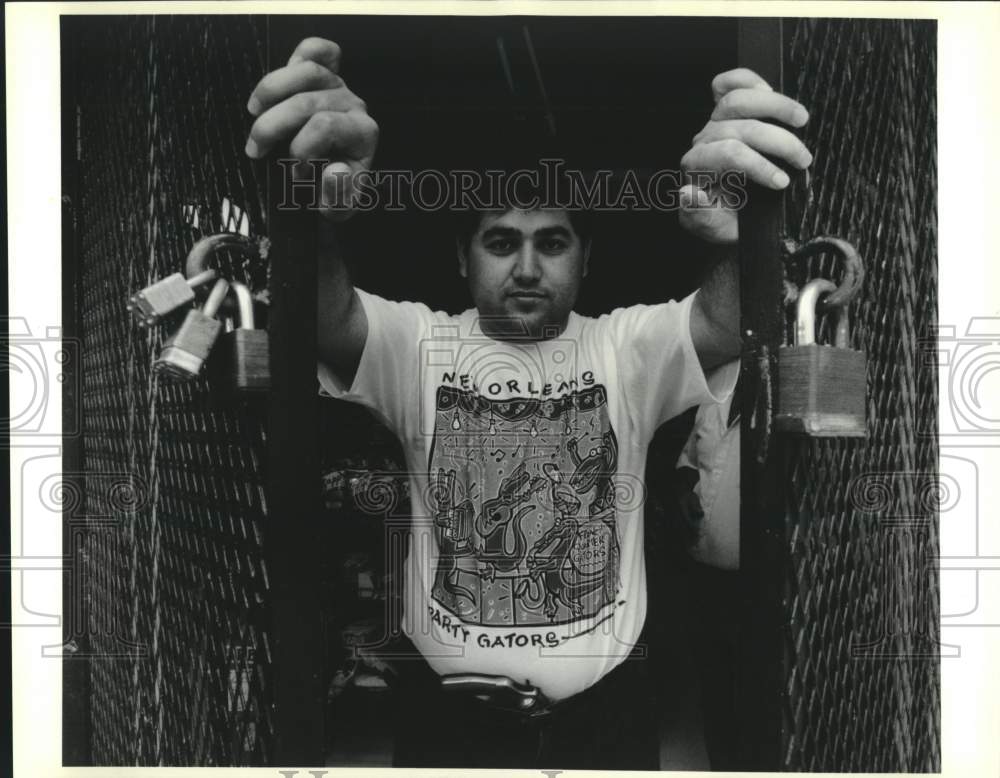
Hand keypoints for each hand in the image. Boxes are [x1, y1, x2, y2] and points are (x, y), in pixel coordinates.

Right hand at [245, 37, 377, 220]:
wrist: (335, 182)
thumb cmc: (335, 192)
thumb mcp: (339, 208)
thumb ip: (338, 195)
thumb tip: (333, 170)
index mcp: (363, 134)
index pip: (325, 126)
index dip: (301, 148)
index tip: (293, 173)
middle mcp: (354, 105)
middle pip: (306, 101)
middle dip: (273, 127)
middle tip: (255, 150)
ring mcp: (340, 86)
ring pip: (306, 70)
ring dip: (270, 90)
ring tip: (253, 113)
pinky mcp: (327, 74)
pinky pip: (317, 50)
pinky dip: (298, 56)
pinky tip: (278, 81)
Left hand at [679, 68, 812, 243]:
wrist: (730, 216)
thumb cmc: (723, 220)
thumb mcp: (711, 227)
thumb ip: (698, 215)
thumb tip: (689, 194)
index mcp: (697, 168)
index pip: (729, 154)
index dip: (759, 165)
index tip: (783, 182)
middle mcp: (704, 141)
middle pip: (741, 127)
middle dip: (778, 142)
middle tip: (803, 160)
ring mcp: (714, 123)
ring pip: (737, 100)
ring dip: (776, 106)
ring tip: (802, 121)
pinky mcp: (725, 112)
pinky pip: (727, 85)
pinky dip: (747, 81)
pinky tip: (769, 90)